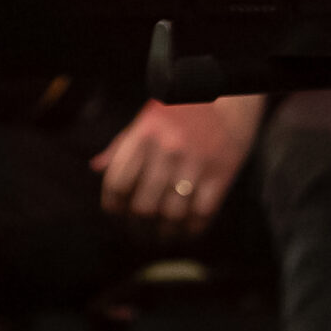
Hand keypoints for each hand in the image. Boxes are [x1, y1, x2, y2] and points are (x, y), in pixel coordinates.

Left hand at [91, 94, 263, 243]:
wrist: (232, 93)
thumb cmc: (185, 106)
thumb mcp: (149, 116)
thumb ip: (123, 144)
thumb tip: (98, 167)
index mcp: (145, 133)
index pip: (117, 183)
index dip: (113, 207)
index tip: (117, 216)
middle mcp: (168, 148)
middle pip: (144, 205)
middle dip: (138, 228)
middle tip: (140, 234)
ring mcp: (196, 161)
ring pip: (173, 214)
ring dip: (165, 233)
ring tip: (162, 238)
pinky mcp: (222, 171)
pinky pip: (203, 212)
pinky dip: (193, 229)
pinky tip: (187, 232)